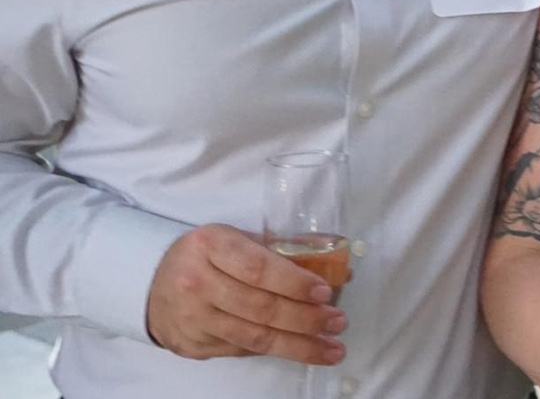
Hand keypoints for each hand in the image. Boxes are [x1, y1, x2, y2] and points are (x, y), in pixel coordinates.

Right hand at [146, 223, 345, 364]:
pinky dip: (274, 349)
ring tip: (332, 348)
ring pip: (254, 337)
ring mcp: (192, 318)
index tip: (326, 292)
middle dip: (306, 319)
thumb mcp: (238, 238)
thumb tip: (339, 267)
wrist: (152, 284)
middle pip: (260, 307)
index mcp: (210, 245)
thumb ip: (286, 249)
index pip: (259, 268)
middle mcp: (196, 283)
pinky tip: (299, 349)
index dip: (295, 283)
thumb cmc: (208, 256)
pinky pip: (242, 350)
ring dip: (299, 345)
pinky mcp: (193, 345)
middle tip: (338, 322)